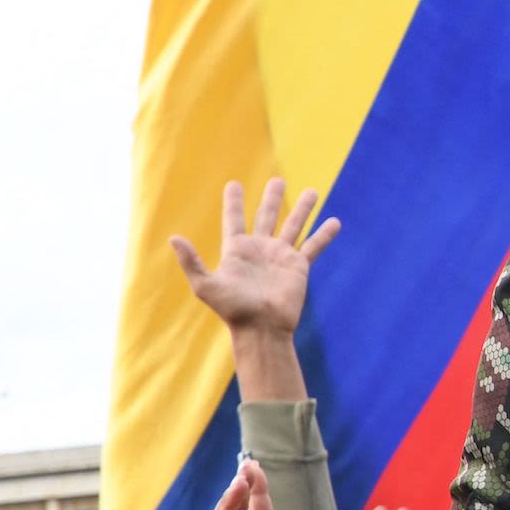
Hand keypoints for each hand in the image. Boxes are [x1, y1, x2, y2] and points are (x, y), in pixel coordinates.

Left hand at [169, 178, 339, 334]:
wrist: (261, 328)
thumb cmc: (232, 309)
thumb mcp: (206, 285)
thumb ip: (191, 261)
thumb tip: (174, 238)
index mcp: (237, 251)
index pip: (234, 219)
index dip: (233, 202)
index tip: (233, 184)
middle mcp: (259, 250)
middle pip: (266, 216)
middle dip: (272, 198)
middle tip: (278, 180)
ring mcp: (280, 257)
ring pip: (294, 225)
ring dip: (303, 208)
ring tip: (311, 191)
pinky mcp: (298, 267)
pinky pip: (313, 246)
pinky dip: (324, 235)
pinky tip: (335, 221)